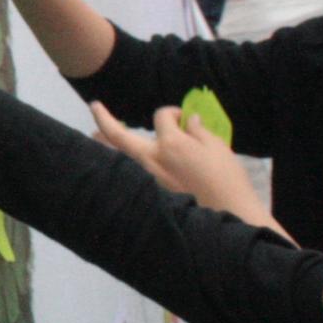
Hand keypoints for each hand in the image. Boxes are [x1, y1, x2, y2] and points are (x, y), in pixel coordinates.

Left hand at [89, 102, 268, 225]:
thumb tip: (190, 120)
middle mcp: (153, 159)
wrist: (228, 216)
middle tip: (94, 106)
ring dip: (107, 143)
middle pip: (120, 136)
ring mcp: (149, 178)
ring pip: (121, 156)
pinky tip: (121, 158)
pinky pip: (132, 173)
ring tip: (95, 134)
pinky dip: (124, 162)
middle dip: (104, 119)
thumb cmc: (227, 180)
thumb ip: (199, 131)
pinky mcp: (152, 193)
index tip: (183, 117)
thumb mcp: (218, 147)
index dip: (172, 112)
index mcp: (171, 144)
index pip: (162, 116)